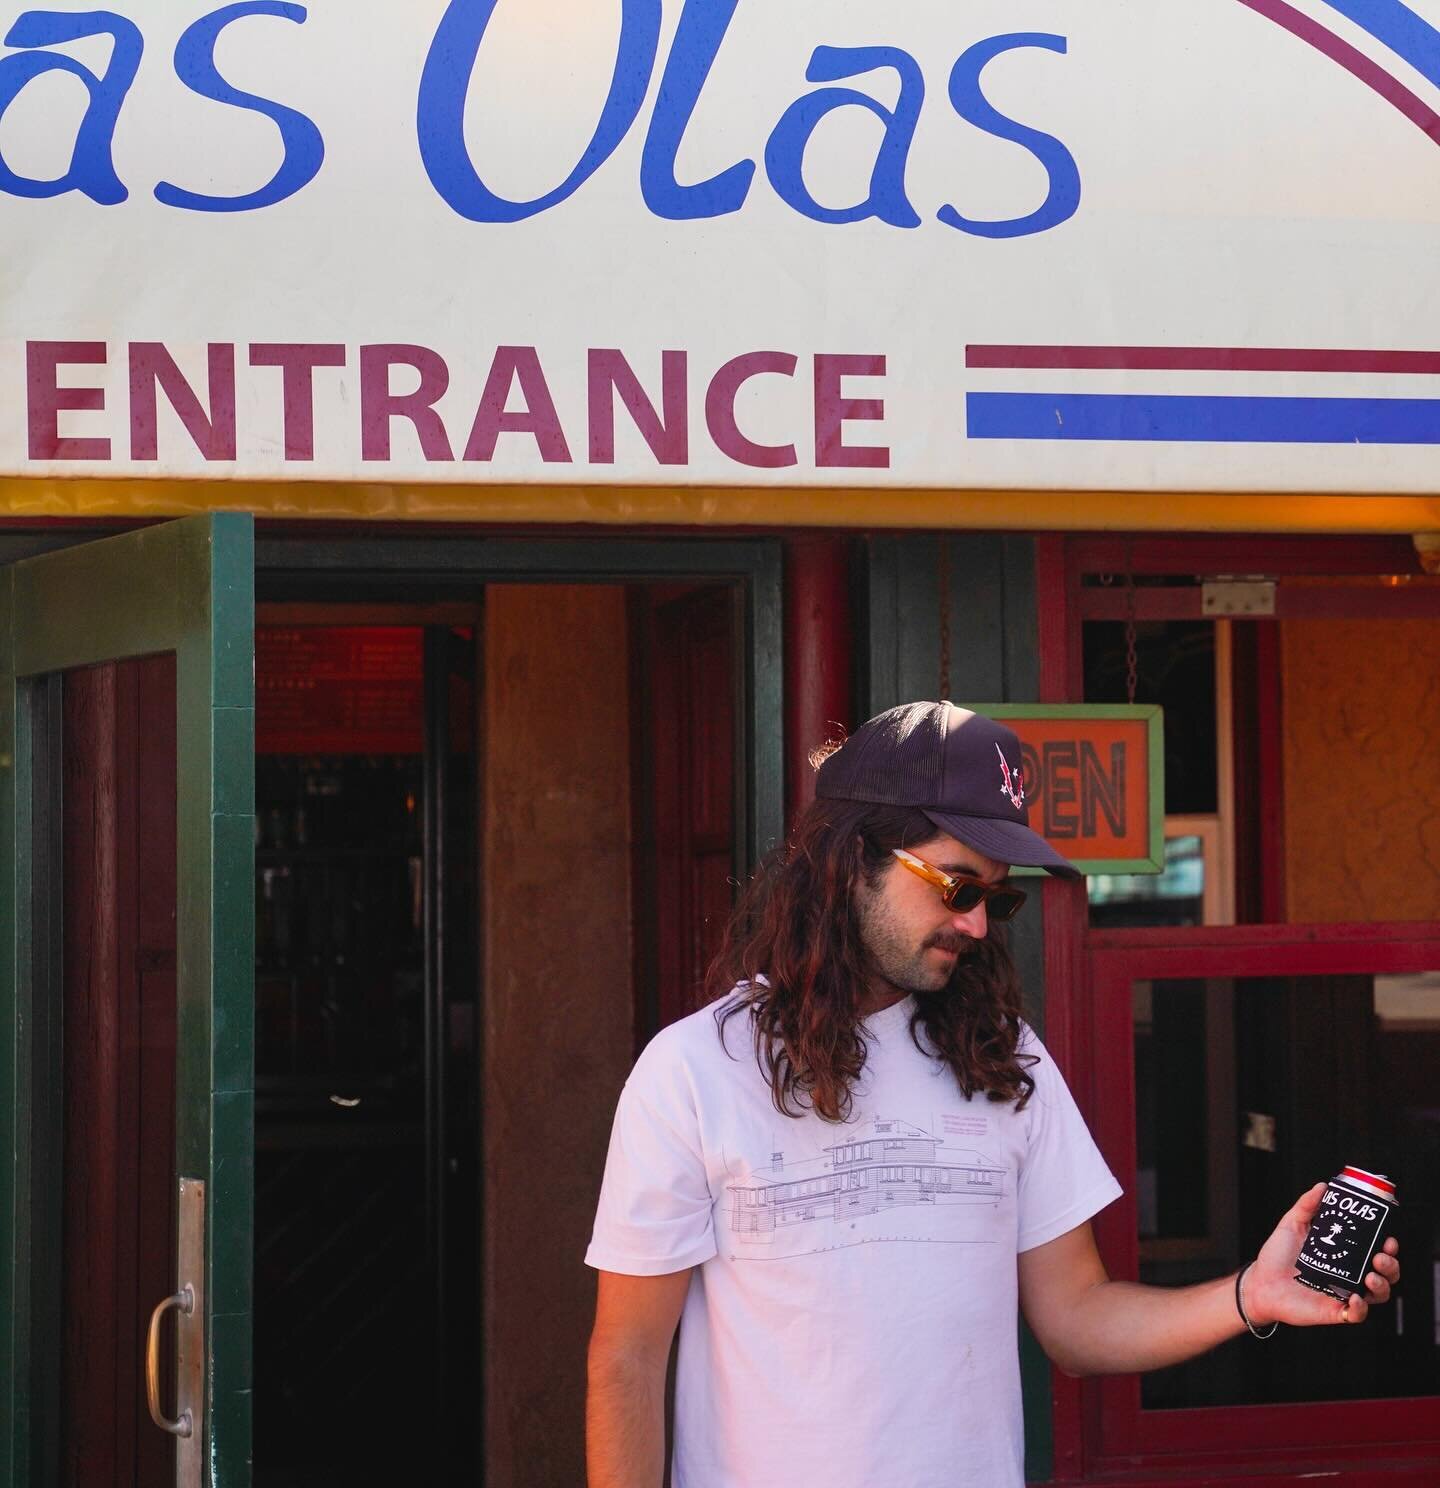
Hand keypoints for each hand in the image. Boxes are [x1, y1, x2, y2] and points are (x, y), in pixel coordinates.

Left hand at [1242, 1183, 1400, 1328]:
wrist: (1260, 1282)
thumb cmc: (1276, 1255)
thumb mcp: (1292, 1224)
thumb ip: (1307, 1205)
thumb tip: (1323, 1186)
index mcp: (1343, 1253)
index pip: (1375, 1250)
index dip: (1387, 1246)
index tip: (1388, 1238)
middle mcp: (1349, 1274)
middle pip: (1385, 1273)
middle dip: (1391, 1265)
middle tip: (1381, 1256)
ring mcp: (1344, 1293)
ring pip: (1378, 1294)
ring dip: (1382, 1285)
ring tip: (1370, 1275)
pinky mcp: (1336, 1311)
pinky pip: (1357, 1314)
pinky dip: (1361, 1308)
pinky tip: (1355, 1297)